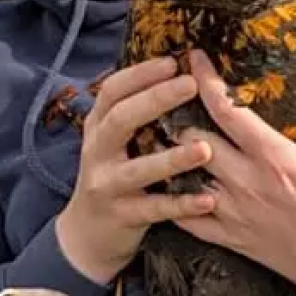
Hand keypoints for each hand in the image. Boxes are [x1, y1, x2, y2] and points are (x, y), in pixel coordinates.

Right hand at [55, 57, 216, 285]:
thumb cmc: (113, 174)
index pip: (112, 91)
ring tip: (205, 148)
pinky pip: (155, 209)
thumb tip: (174, 70)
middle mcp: (97, 151)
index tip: (172, 61)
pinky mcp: (122, 216)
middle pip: (122, 120)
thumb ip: (135, 112)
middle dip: (155, 100)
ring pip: (139, 169)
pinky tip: (208, 199)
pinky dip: (182, 205)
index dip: (140, 74)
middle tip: (190, 84)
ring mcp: (107, 185)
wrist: (88, 233)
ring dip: (173, 158)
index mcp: (98, 126)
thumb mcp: (112, 140)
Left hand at [174, 51, 295, 295]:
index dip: (206, 80)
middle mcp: (248, 184)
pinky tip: (165, 180)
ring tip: (161, 130)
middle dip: (180, 113)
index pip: (229, 111)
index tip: (194, 56)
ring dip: (173, 153)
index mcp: (277, 159)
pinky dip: (173, 197)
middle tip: (173, 94)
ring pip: (183, 176)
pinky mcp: (232, 239)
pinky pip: (187, 217)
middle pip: (194, 139)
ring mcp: (235, 214)